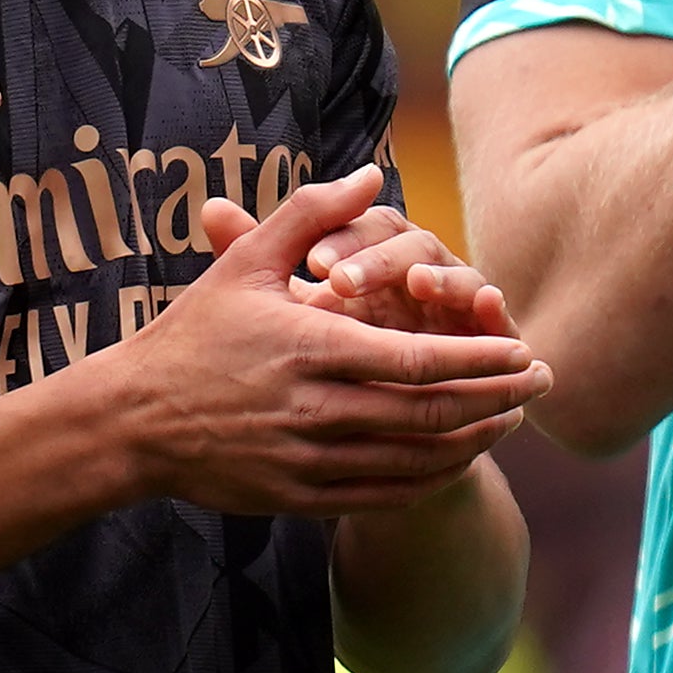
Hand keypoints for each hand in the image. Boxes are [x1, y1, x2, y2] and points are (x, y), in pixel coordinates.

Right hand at [105, 165, 546, 517]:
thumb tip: (374, 174)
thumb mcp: (245, 262)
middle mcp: (314, 411)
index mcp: (310, 349)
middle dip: (496, 398)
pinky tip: (458, 457)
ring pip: (414, 461)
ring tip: (512, 417)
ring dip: (473, 441)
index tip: (523, 348)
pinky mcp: (299, 497)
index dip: (478, 358)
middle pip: (429, 414)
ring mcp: (307, 461)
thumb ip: (311, 213)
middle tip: (541, 381)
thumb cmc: (194, 332)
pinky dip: (431, 478)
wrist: (131, 421)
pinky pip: (384, 495)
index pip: (417, 359)